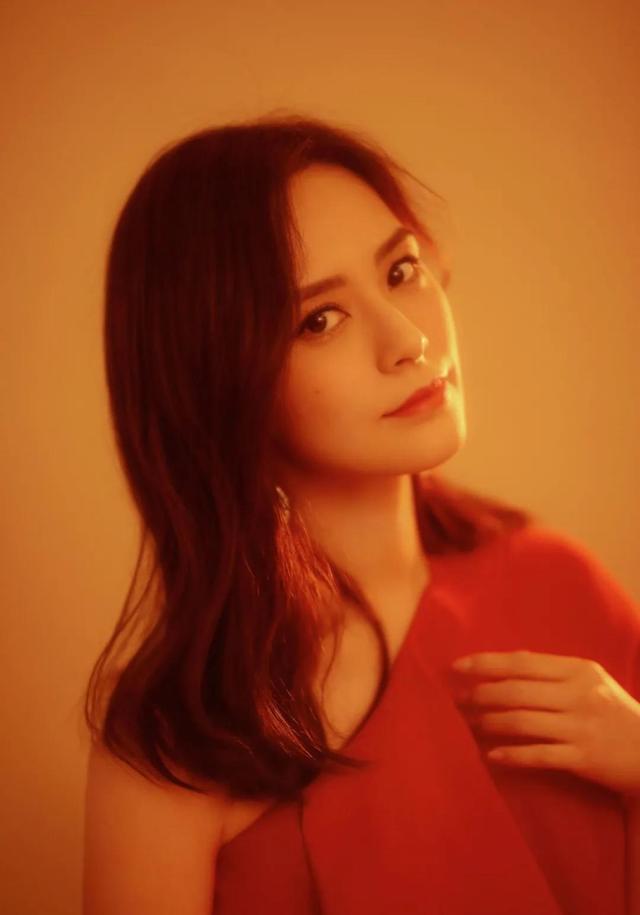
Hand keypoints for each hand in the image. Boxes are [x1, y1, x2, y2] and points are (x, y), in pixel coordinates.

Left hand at [451, 649, 639, 796]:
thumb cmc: (616, 713)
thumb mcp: (592, 682)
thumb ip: (554, 671)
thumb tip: (514, 658)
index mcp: (579, 671)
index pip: (523, 662)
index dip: (487, 663)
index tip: (458, 665)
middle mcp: (579, 695)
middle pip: (518, 691)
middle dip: (483, 693)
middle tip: (461, 698)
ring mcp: (581, 727)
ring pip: (524, 721)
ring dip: (492, 721)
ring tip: (473, 723)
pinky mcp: (584, 758)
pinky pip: (539, 755)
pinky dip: (513, 754)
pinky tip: (493, 755)